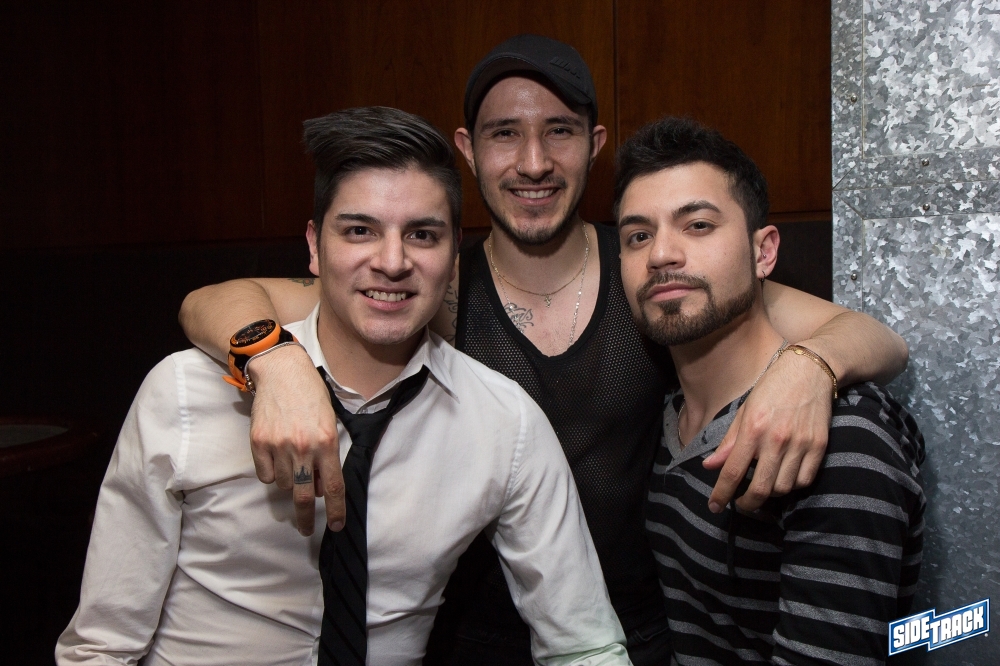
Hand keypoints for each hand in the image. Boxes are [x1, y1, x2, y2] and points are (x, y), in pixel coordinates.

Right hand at [247, 344, 344, 535]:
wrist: (282, 370)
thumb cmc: (311, 395)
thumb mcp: (329, 421)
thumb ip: (328, 454)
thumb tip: (323, 486)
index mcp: (326, 442)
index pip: (334, 487)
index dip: (336, 511)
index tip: (336, 526)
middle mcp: (303, 447)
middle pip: (305, 497)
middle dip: (306, 519)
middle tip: (306, 530)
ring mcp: (279, 446)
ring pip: (283, 485)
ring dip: (289, 483)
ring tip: (291, 465)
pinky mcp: (258, 443)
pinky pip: (264, 475)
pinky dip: (271, 473)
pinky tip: (276, 458)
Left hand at [703, 350, 831, 511]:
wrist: (810, 370)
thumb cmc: (771, 387)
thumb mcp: (744, 409)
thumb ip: (729, 441)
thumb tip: (710, 466)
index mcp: (753, 429)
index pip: (733, 471)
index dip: (721, 493)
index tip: (714, 506)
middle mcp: (777, 439)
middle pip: (761, 488)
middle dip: (747, 503)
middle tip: (741, 503)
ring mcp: (801, 444)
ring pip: (784, 488)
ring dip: (770, 494)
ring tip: (762, 487)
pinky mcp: (819, 446)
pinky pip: (805, 479)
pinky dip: (792, 486)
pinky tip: (783, 478)